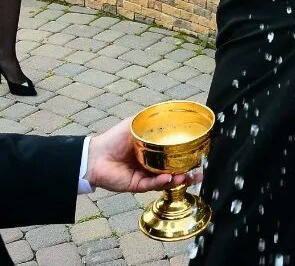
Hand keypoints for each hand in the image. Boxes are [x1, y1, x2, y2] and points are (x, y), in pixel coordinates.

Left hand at [85, 119, 201, 192]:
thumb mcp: (135, 124)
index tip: (199, 156)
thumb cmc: (113, 139)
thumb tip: (169, 110)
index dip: (187, 158)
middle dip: (188, 174)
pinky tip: (167, 178)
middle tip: (198, 173)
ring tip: (185, 176)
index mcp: (153, 152)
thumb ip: (150, 120)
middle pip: (174, 171)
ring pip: (166, 181)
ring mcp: (145, 177)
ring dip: (177, 180)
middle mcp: (152, 166)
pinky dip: (160, 182)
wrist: (95, 155)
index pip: (174, 156)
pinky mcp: (137, 186)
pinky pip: (151, 185)